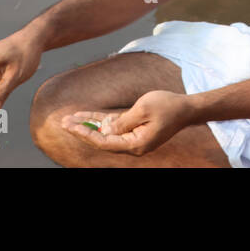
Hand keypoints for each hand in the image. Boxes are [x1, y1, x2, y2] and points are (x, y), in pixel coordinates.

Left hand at [61, 91, 191, 155]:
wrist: (187, 108)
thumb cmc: (167, 106)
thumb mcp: (142, 109)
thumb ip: (122, 121)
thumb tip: (105, 130)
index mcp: (135, 144)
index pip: (104, 142)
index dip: (85, 134)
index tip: (70, 126)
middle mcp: (132, 145)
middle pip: (101, 140)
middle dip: (82, 131)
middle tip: (63, 123)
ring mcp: (133, 138)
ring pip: (105, 133)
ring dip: (88, 125)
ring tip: (69, 119)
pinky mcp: (135, 128)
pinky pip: (114, 126)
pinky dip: (100, 121)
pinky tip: (86, 116)